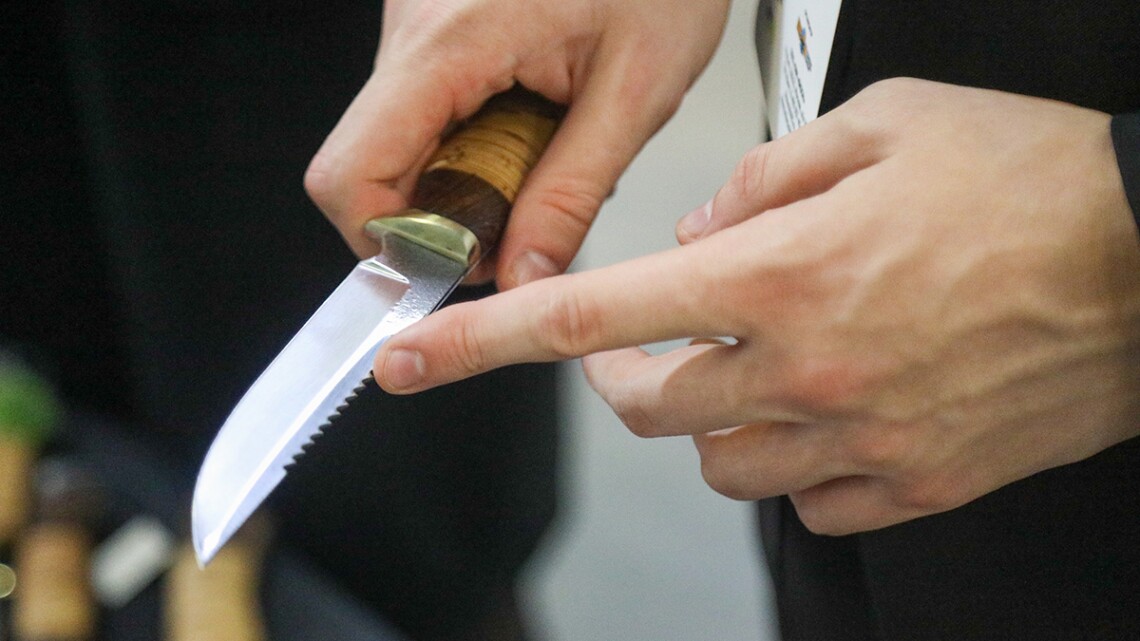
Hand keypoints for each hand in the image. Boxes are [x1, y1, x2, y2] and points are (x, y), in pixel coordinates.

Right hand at [305, 0, 730, 286]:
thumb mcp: (634, 92)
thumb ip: (571, 195)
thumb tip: (522, 275)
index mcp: (453, 37)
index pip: (351, 172)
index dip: (390, 241)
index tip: (453, 265)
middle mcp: (414, 21)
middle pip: (368, 162)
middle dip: (437, 213)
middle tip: (518, 216)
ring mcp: (417, 16)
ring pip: (395, 138)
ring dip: (459, 175)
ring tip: (538, 149)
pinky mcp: (434, 18)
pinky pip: (424, 104)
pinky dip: (468, 137)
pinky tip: (526, 118)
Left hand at [373, 78, 1139, 533]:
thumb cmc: (1029, 181)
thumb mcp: (877, 127)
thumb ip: (759, 181)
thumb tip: (700, 234)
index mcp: (780, 274)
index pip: (593, 314)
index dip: (488, 340)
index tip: (418, 358)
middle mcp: (808, 368)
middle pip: (650, 407)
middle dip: (625, 374)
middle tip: (643, 341)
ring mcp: (862, 438)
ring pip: (721, 461)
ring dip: (712, 416)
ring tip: (756, 364)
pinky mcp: (917, 481)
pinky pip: (810, 498)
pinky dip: (794, 458)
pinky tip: (829, 408)